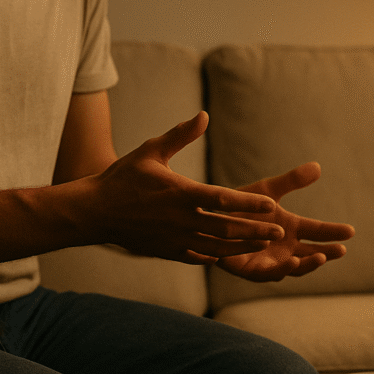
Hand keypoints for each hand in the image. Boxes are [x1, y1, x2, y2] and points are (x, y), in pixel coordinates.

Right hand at [88, 112, 284, 263]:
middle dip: (256, 230)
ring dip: (243, 246)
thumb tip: (204, 116)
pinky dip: (217, 256)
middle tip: (280, 231)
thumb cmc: (123, 178)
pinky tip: (231, 255)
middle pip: (227, 228)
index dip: (250, 204)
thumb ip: (180, 136)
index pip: (224, 200)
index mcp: (182, 194)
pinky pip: (199, 257)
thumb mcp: (151, 151)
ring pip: (217, 247)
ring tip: (264, 244)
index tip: (272, 205)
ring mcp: (175, 239)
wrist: (94, 212)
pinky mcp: (168, 252)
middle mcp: (182, 220)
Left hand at [215, 162, 355, 281]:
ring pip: (295, 267)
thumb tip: (318, 167)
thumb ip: (291, 181)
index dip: (334, 232)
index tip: (350, 231)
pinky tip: (292, 261)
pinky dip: (282, 269)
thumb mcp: (267, 191)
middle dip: (327, 252)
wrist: (208, 217)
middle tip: (342, 249)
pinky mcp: (252, 270)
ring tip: (321, 257)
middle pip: (312, 253)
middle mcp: (284, 248)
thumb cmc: (238, 204)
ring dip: (308, 264)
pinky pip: (270, 273)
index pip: (318, 232)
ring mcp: (270, 260)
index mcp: (291, 228)